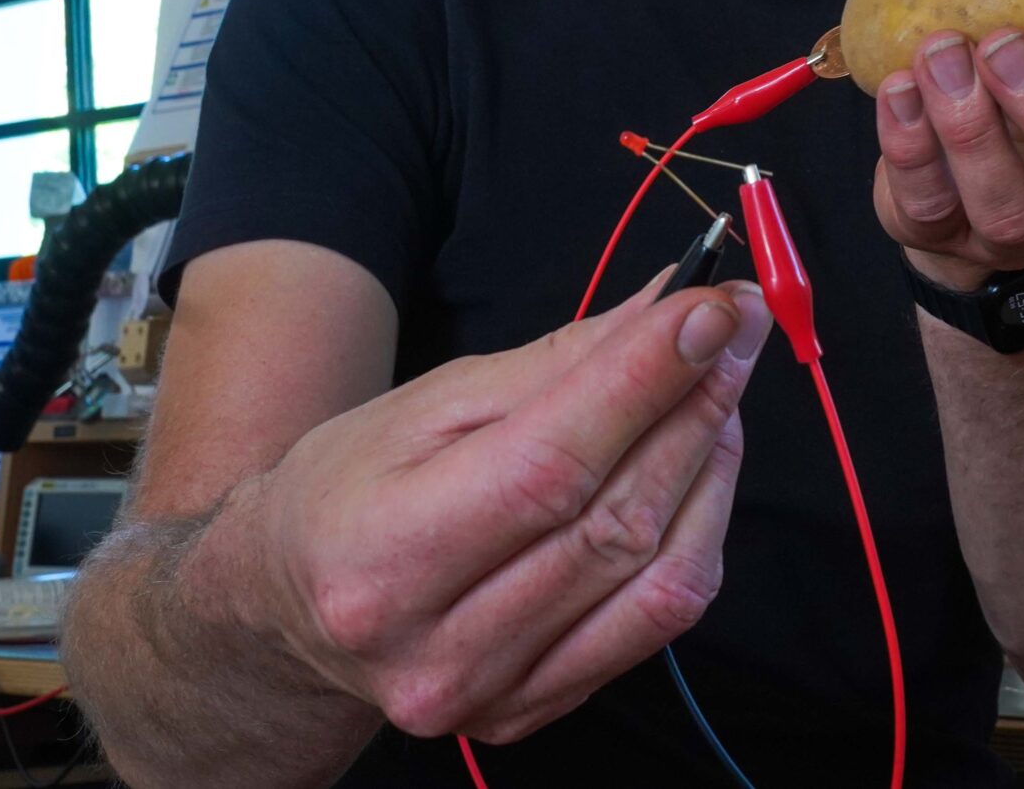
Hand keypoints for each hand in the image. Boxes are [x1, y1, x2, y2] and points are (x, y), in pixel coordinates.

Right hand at [234, 275, 769, 743]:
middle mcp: (434, 649)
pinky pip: (657, 622)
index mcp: (383, 555)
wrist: (289, 606)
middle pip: (614, 522)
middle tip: (734, 330)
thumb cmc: (357, 484)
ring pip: (657, 577)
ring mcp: (489, 696)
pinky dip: (696, 532)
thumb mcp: (436, 400)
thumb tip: (678, 309)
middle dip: (694, 409)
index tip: (714, 309)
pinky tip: (692, 469)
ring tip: (715, 392)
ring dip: (710, 467)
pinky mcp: (533, 714)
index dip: (645, 382)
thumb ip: (564, 361)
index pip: (548, 466)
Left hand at [872, 0, 1023, 288]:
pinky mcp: (945, 241)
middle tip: (1002, 43)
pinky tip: (896, 90)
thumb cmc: (1017, 91)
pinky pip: (930, 207)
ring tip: (939, 57)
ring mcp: (1019, 234)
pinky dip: (910, 148)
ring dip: (972, 129)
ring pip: (1009, 207)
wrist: (964, 187)